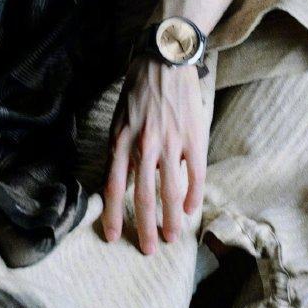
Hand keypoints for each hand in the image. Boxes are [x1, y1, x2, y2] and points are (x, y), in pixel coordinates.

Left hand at [101, 54, 207, 254]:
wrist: (165, 58)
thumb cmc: (139, 89)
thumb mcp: (120, 119)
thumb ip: (121, 151)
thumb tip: (123, 183)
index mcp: (121, 140)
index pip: (112, 187)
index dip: (112, 215)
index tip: (112, 237)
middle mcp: (143, 145)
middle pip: (141, 196)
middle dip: (144, 228)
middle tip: (148, 249)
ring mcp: (170, 142)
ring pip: (169, 191)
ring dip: (170, 219)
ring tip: (172, 237)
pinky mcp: (193, 137)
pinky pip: (194, 174)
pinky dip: (193, 196)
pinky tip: (191, 210)